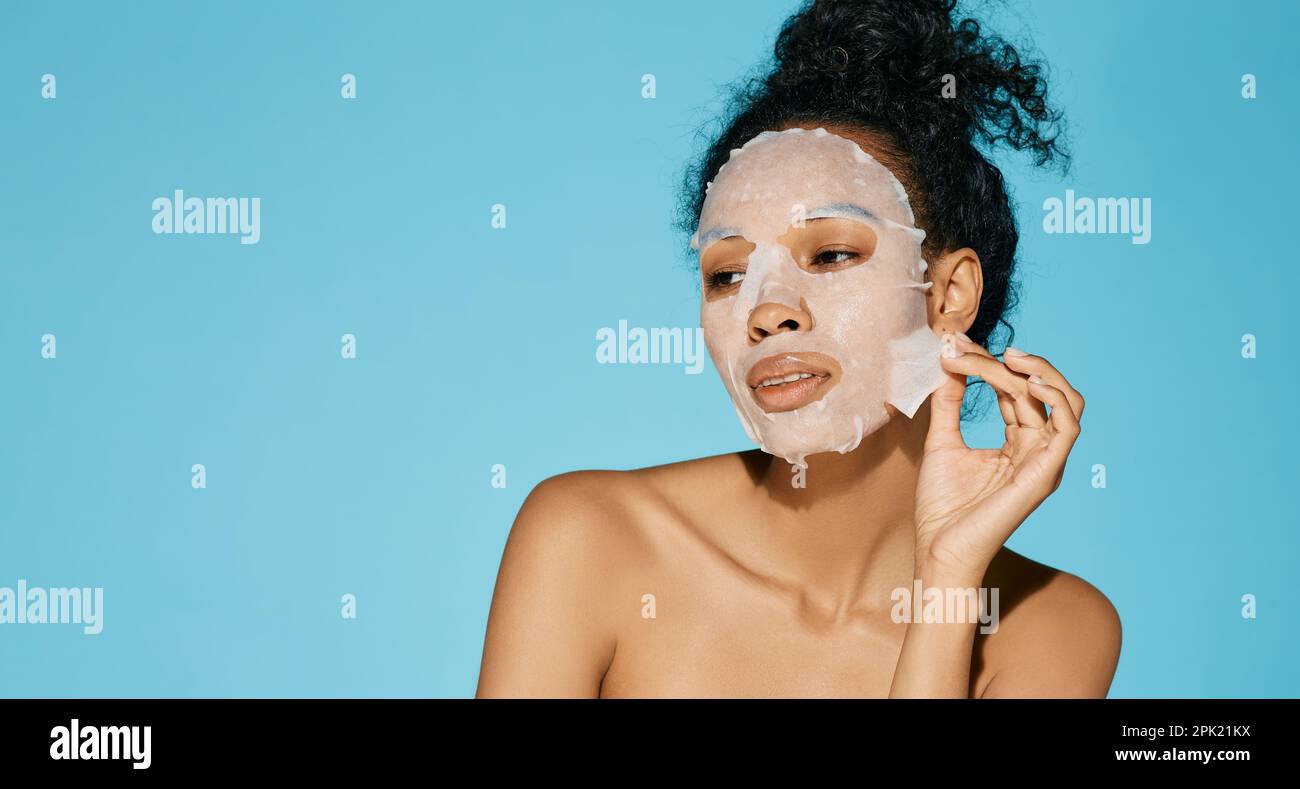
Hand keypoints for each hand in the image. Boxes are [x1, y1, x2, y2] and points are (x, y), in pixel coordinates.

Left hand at [913, 333, 1084, 581]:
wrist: (938, 548)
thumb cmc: (942, 506)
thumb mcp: (942, 441)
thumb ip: (949, 403)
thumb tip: (949, 361)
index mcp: (1018, 444)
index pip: (1017, 391)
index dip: (991, 364)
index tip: (957, 346)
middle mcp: (1037, 450)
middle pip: (1039, 390)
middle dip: (1009, 362)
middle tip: (971, 347)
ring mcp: (1045, 462)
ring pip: (1061, 401)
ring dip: (1038, 372)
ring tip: (1007, 356)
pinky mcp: (1045, 474)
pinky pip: (1067, 428)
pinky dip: (1053, 399)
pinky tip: (1026, 383)